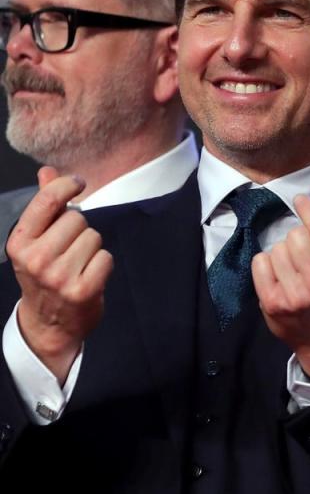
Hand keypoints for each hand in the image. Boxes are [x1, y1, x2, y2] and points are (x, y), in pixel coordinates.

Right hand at [6, 167, 112, 382]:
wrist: (49, 323)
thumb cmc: (45, 274)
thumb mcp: (36, 240)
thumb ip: (44, 204)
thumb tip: (48, 170)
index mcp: (19, 242)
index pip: (47, 200)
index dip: (66, 185)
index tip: (77, 182)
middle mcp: (36, 259)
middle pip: (77, 218)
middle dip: (79, 230)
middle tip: (68, 250)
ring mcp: (59, 276)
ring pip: (94, 236)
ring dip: (91, 248)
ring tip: (77, 264)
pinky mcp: (83, 290)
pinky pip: (106, 257)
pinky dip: (102, 264)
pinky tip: (88, 276)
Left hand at [252, 188, 309, 376]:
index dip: (308, 208)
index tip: (301, 201)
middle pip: (296, 235)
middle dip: (299, 236)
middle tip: (306, 251)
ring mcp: (295, 296)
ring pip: (277, 248)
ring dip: (284, 251)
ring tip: (295, 267)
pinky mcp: (273, 304)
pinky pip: (260, 262)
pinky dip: (267, 263)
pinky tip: (280, 274)